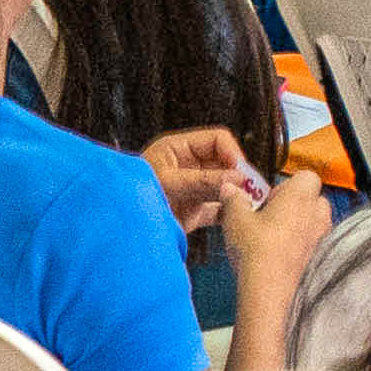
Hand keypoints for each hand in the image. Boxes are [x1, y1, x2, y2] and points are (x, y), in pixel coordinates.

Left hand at [142, 131, 265, 234]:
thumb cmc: (132, 198)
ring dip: (237, 195)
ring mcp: (192, 189)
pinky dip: (229, 213)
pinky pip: (219, 209)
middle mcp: (188, 166)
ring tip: (249, 206)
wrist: (117, 230)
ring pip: (225, 187)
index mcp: (179, 149)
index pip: (217, 140)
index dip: (232, 153)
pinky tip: (237, 219)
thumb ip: (205, 181)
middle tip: (252, 192)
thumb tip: (239, 179)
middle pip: (225, 164)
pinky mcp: (194, 211)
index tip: (241, 174)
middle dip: (239, 176)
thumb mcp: (171, 185)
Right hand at [237, 171, 334, 287]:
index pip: (305, 176)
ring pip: (314, 224)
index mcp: (300, 195)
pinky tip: (280, 257)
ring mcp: (323, 238)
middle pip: (312, 200)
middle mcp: (317, 214)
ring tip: (273, 238)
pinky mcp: (322, 260)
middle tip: (268, 216)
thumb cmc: (258, 252)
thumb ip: (234, 199)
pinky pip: (315, 246)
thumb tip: (231, 190)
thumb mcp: (235, 218)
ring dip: (298, 227)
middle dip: (293, 206)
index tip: (266, 197)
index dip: (285, 184)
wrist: (269, 290)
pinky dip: (302, 248)